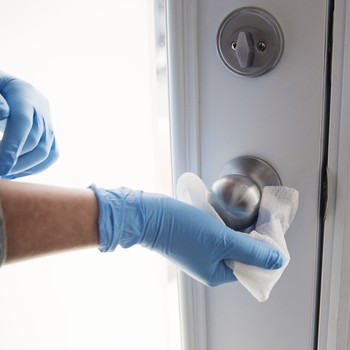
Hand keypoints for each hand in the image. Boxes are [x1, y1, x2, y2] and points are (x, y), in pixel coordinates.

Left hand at [0, 70, 57, 178]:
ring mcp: (49, 120)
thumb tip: (3, 113)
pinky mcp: (51, 132)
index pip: (23, 123)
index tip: (1, 168)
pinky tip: (16, 172)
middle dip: (16, 162)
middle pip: (36, 141)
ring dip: (25, 168)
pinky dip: (35, 167)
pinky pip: (51, 154)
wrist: (5, 86)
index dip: (13, 147)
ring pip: (47, 152)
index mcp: (23, 92)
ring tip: (5, 174)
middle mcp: (41, 107)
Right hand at [90, 186, 283, 286]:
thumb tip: (278, 260)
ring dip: (243, 232)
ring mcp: (202, 253)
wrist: (151, 215)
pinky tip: (232, 218)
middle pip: (243, 256)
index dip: (266, 253)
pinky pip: (221, 236)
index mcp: (217, 274)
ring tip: (250, 219)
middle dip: (256, 241)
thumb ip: (251, 251)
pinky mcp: (197, 239)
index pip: (252, 269)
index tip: (274, 235)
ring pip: (232, 245)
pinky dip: (229, 228)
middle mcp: (210, 266)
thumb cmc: (182, 229)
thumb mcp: (222, 239)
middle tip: (265, 223)